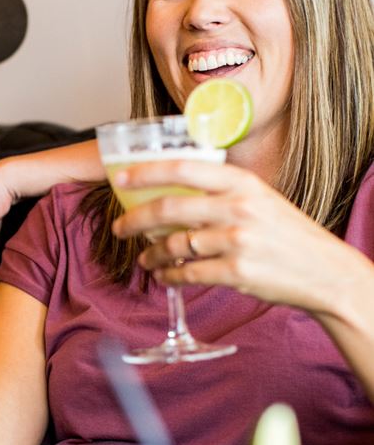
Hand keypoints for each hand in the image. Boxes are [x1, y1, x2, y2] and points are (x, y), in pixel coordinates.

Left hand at [112, 159, 349, 313]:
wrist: (325, 271)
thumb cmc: (288, 234)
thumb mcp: (260, 199)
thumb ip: (222, 193)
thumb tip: (173, 193)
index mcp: (242, 182)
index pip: (183, 169)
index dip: (145, 172)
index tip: (119, 178)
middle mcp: (238, 207)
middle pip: (168, 208)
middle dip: (134, 219)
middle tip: (120, 227)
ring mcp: (237, 241)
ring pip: (173, 245)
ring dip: (151, 254)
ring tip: (145, 258)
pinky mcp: (236, 273)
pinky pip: (187, 274)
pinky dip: (169, 276)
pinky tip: (164, 276)